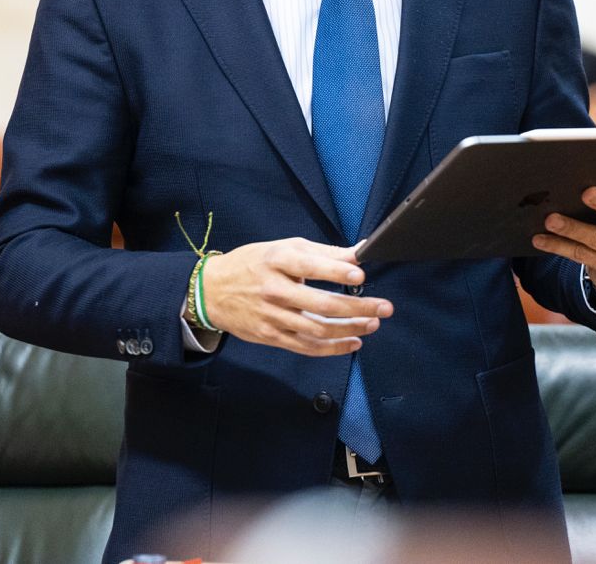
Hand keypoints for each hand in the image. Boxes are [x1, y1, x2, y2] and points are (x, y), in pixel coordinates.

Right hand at [200, 238, 392, 356]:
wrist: (212, 291)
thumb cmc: (253, 264)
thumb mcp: (283, 248)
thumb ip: (322, 253)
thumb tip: (358, 254)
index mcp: (276, 261)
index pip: (310, 267)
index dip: (336, 272)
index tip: (360, 276)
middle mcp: (274, 290)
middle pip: (321, 304)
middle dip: (357, 308)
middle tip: (383, 308)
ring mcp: (272, 316)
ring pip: (317, 330)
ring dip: (350, 329)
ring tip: (372, 324)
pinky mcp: (271, 336)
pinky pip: (306, 347)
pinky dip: (332, 348)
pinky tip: (352, 342)